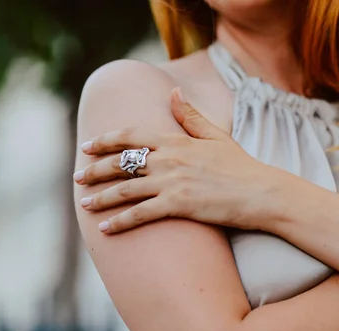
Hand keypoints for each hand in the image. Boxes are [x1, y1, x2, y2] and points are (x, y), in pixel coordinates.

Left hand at [74, 88, 279, 232]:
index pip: (131, 136)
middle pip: (121, 163)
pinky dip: (120, 222)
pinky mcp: (178, 206)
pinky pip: (140, 214)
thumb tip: (172, 92)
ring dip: (100, 198)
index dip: (105, 140)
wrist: (261, 193)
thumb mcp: (216, 136)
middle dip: (95, 170)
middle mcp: (169, 159)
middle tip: (77, 178)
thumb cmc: (241, 166)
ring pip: (125, 189)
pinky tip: (105, 229)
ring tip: (85, 204)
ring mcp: (172, 183)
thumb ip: (190, 116)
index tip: (88, 146)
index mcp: (176, 141)